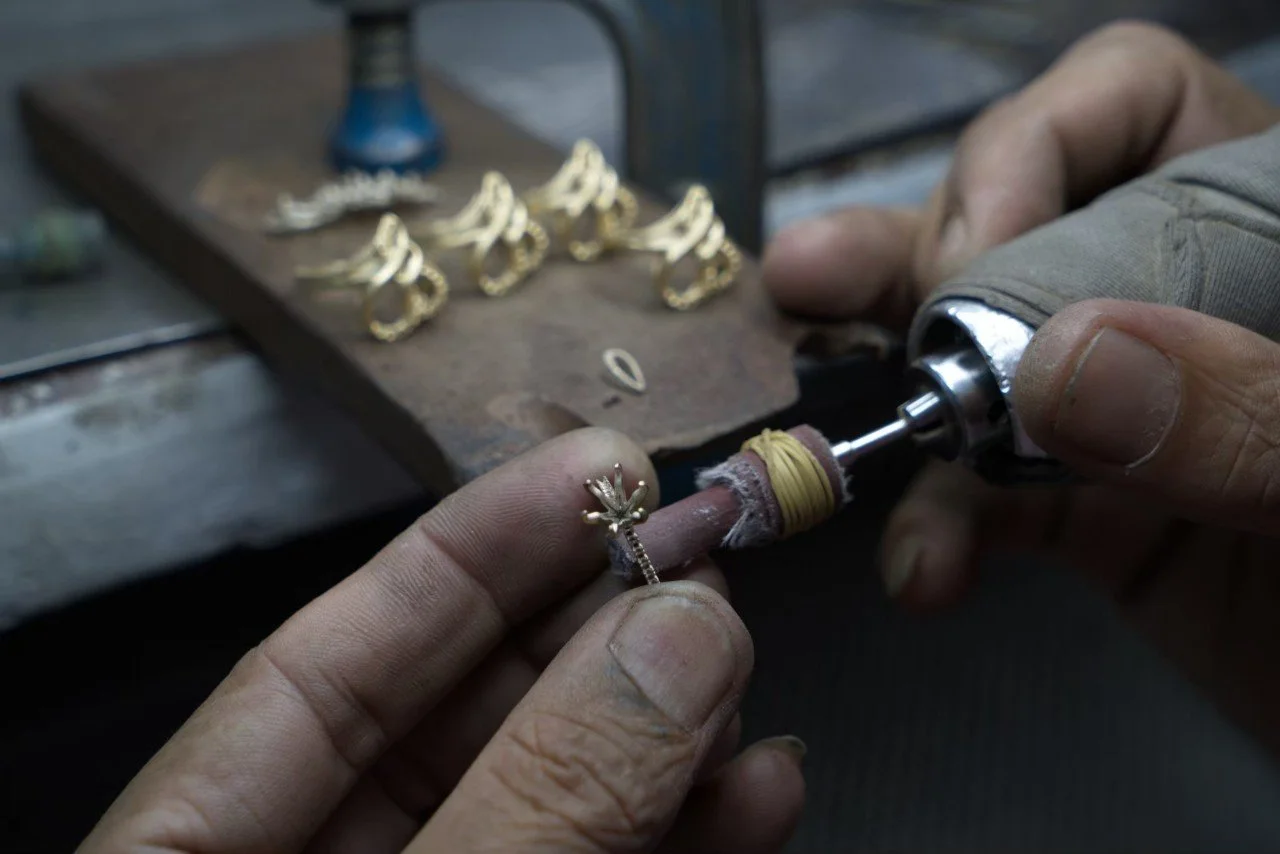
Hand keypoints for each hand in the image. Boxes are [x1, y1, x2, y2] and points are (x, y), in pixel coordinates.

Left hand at [79, 429, 804, 852]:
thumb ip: (539, 793)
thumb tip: (678, 634)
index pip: (328, 661)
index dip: (466, 552)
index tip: (590, 466)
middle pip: (461, 717)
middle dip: (590, 633)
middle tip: (698, 557)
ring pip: (554, 798)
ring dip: (664, 735)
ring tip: (744, 665)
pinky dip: (687, 840)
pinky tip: (757, 794)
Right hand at [765, 22, 1279, 753]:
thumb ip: (1243, 408)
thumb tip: (1057, 364)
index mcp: (1266, 232)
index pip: (1136, 106)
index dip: (1033, 150)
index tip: (973, 257)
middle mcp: (1182, 298)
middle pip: (1018, 220)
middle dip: (911, 255)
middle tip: (822, 284)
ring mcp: (1128, 405)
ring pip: (973, 356)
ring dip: (888, 383)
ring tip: (814, 405)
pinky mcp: (1091, 511)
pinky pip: (981, 496)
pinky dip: (937, 528)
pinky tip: (925, 572)